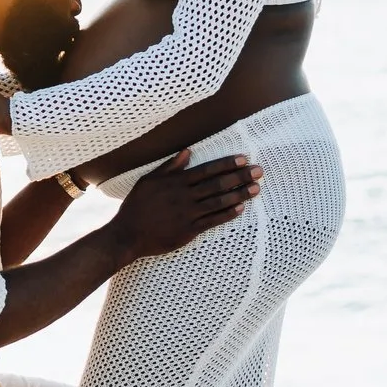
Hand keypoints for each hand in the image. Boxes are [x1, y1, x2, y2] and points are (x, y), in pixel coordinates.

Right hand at [108, 150, 260, 260]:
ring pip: (218, 201)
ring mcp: (187, 214)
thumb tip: (187, 151)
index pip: (207, 170)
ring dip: (239, 194)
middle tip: (259, 171)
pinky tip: (241, 208)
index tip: (243, 159)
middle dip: (240, 176)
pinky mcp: (188, 231)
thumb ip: (169, 167)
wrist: (127, 235)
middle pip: (217, 184)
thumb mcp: (148, 181)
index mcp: (175, 183)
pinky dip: (227, 214)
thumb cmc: (136, 206)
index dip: (226, 164)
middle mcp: (184, 196)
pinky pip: (212, 221)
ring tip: (256, 189)